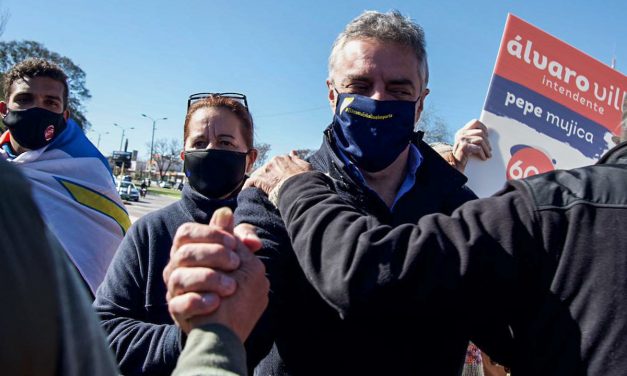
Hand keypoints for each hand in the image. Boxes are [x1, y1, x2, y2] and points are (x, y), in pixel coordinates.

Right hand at [165, 208, 267, 339]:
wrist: (230, 327)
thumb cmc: (235, 288)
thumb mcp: (243, 261)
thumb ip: (238, 237)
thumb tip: (227, 213)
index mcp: (189, 251)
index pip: (186, 232)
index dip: (209, 233)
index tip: (233, 243)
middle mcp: (176, 268)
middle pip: (184, 252)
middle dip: (213, 255)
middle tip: (236, 264)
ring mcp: (174, 290)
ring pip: (179, 277)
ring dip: (210, 279)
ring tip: (232, 288)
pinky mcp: (177, 311)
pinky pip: (180, 304)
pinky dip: (199, 302)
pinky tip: (216, 303)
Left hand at [243, 151, 311, 194]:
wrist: (301, 189)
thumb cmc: (305, 180)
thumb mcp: (305, 166)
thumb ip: (297, 159)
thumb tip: (293, 152)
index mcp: (283, 158)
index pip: (276, 163)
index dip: (276, 171)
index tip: (277, 178)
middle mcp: (273, 161)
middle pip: (266, 169)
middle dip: (267, 176)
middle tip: (270, 186)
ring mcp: (266, 170)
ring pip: (258, 174)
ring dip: (258, 181)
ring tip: (259, 190)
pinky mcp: (259, 179)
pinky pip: (250, 182)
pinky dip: (248, 187)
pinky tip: (248, 192)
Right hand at [452, 119, 491, 172]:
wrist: (455, 165)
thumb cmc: (463, 155)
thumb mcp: (468, 143)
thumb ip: (474, 137)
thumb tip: (488, 134)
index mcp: (462, 131)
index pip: (475, 122)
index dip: (483, 127)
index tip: (487, 135)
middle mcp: (461, 133)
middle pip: (481, 132)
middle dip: (487, 142)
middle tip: (490, 149)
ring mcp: (461, 139)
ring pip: (481, 139)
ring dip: (486, 149)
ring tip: (488, 154)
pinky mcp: (464, 147)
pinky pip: (478, 148)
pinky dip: (483, 154)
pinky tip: (483, 158)